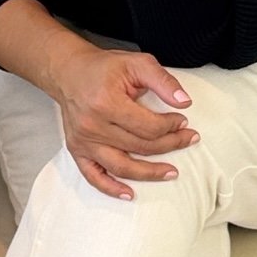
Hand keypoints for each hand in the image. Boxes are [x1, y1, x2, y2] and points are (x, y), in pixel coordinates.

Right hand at [45, 41, 200, 200]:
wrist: (69, 72)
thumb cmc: (103, 68)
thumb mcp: (137, 63)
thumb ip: (163, 81)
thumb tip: (185, 102)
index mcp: (107, 103)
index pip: (148, 126)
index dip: (171, 126)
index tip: (182, 121)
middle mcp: (93, 126)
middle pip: (140, 147)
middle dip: (170, 145)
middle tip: (187, 140)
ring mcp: (83, 141)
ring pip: (122, 166)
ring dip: (149, 173)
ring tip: (171, 172)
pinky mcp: (77, 150)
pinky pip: (94, 176)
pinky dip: (111, 188)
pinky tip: (129, 193)